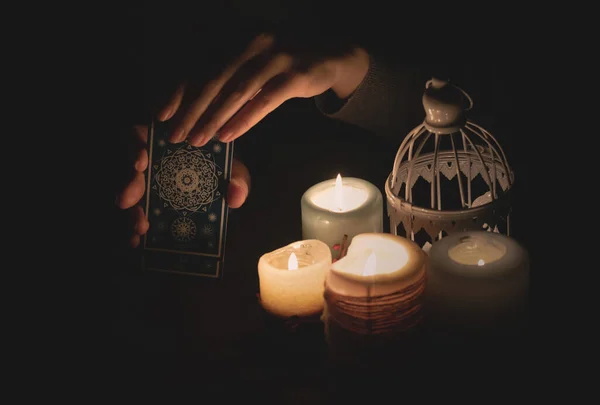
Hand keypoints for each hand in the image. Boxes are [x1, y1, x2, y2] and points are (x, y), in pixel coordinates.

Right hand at [116, 125, 250, 246]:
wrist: (222, 191)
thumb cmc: (224, 172)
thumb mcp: (234, 171)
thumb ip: (238, 179)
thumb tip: (235, 196)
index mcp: (166, 144)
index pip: (140, 137)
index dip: (135, 148)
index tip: (140, 163)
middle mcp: (150, 164)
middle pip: (129, 171)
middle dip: (129, 186)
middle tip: (127, 201)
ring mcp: (145, 189)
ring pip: (129, 198)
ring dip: (131, 213)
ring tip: (140, 229)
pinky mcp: (146, 211)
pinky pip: (135, 219)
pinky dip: (133, 231)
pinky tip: (137, 242)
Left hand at [158, 33, 369, 145]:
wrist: (328, 57)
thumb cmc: (281, 65)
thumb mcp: (250, 64)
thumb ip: (226, 79)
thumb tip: (194, 108)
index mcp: (235, 38)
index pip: (199, 65)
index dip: (178, 91)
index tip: (161, 115)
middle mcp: (251, 42)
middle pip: (213, 79)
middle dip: (191, 110)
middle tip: (175, 135)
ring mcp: (275, 57)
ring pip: (236, 91)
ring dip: (213, 118)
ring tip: (198, 140)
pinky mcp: (295, 75)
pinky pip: (264, 101)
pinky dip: (244, 119)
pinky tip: (229, 135)